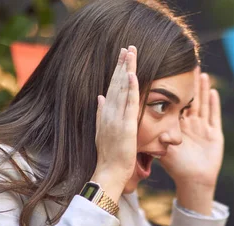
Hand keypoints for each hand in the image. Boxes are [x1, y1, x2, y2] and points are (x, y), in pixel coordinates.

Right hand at [91, 46, 138, 201]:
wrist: (110, 171)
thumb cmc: (110, 155)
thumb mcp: (103, 131)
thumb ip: (102, 113)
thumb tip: (100, 97)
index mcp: (106, 113)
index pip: (112, 87)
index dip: (117, 71)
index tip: (122, 56)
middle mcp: (109, 112)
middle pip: (116, 83)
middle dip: (122, 64)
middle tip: (128, 46)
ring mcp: (116, 118)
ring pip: (122, 89)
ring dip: (127, 70)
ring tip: (130, 52)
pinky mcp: (126, 126)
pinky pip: (130, 104)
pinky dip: (132, 89)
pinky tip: (133, 75)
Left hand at [161, 70, 223, 188]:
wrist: (194, 181)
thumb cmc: (177, 168)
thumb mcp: (165, 150)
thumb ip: (159, 139)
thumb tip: (153, 128)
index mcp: (177, 127)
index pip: (176, 104)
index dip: (174, 90)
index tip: (171, 75)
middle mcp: (190, 125)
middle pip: (191, 100)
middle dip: (190, 84)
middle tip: (188, 66)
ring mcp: (203, 129)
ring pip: (203, 104)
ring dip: (202, 90)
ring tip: (201, 73)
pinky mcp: (214, 134)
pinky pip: (214, 116)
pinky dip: (214, 104)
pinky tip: (213, 92)